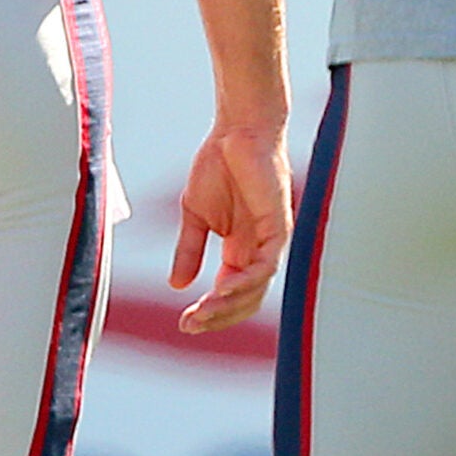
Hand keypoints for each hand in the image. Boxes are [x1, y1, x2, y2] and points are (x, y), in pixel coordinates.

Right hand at [169, 122, 292, 333]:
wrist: (236, 130)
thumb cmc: (219, 165)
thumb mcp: (195, 215)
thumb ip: (189, 249)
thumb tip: (177, 285)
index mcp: (240, 249)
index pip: (230, 294)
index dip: (210, 313)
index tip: (184, 323)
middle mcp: (259, 249)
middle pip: (246, 299)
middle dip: (218, 317)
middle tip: (191, 325)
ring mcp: (271, 239)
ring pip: (257, 288)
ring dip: (229, 306)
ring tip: (202, 313)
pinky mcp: (278, 225)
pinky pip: (266, 264)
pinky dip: (246, 282)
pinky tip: (222, 290)